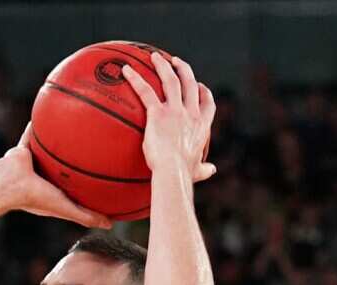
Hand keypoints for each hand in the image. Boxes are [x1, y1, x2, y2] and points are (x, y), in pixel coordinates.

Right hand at [0, 125, 111, 228]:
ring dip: (54, 142)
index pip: (69, 188)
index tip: (97, 177)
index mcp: (50, 192)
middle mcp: (40, 178)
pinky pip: (30, 135)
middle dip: (70, 161)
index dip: (81, 184)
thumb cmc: (36, 197)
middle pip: (59, 168)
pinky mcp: (21, 152)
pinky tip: (47, 112)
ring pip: (46, 151)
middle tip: (87, 150)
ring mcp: (30, 165)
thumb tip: (110, 225)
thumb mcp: (66, 209)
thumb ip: (86, 216)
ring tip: (68, 129)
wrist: (10, 183)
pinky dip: (35, 127)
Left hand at [122, 54, 215, 180]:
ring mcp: (176, 111)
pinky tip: (126, 70)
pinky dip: (136, 79)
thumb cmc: (183, 174)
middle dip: (183, 70)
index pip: (207, 104)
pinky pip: (145, 91)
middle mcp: (192, 113)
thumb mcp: (197, 170)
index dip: (203, 92)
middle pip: (190, 84)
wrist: (173, 171)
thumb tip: (210, 170)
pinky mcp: (158, 113)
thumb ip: (203, 168)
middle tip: (175, 61)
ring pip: (171, 81)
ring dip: (163, 66)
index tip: (199, 85)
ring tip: (154, 56)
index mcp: (202, 126)